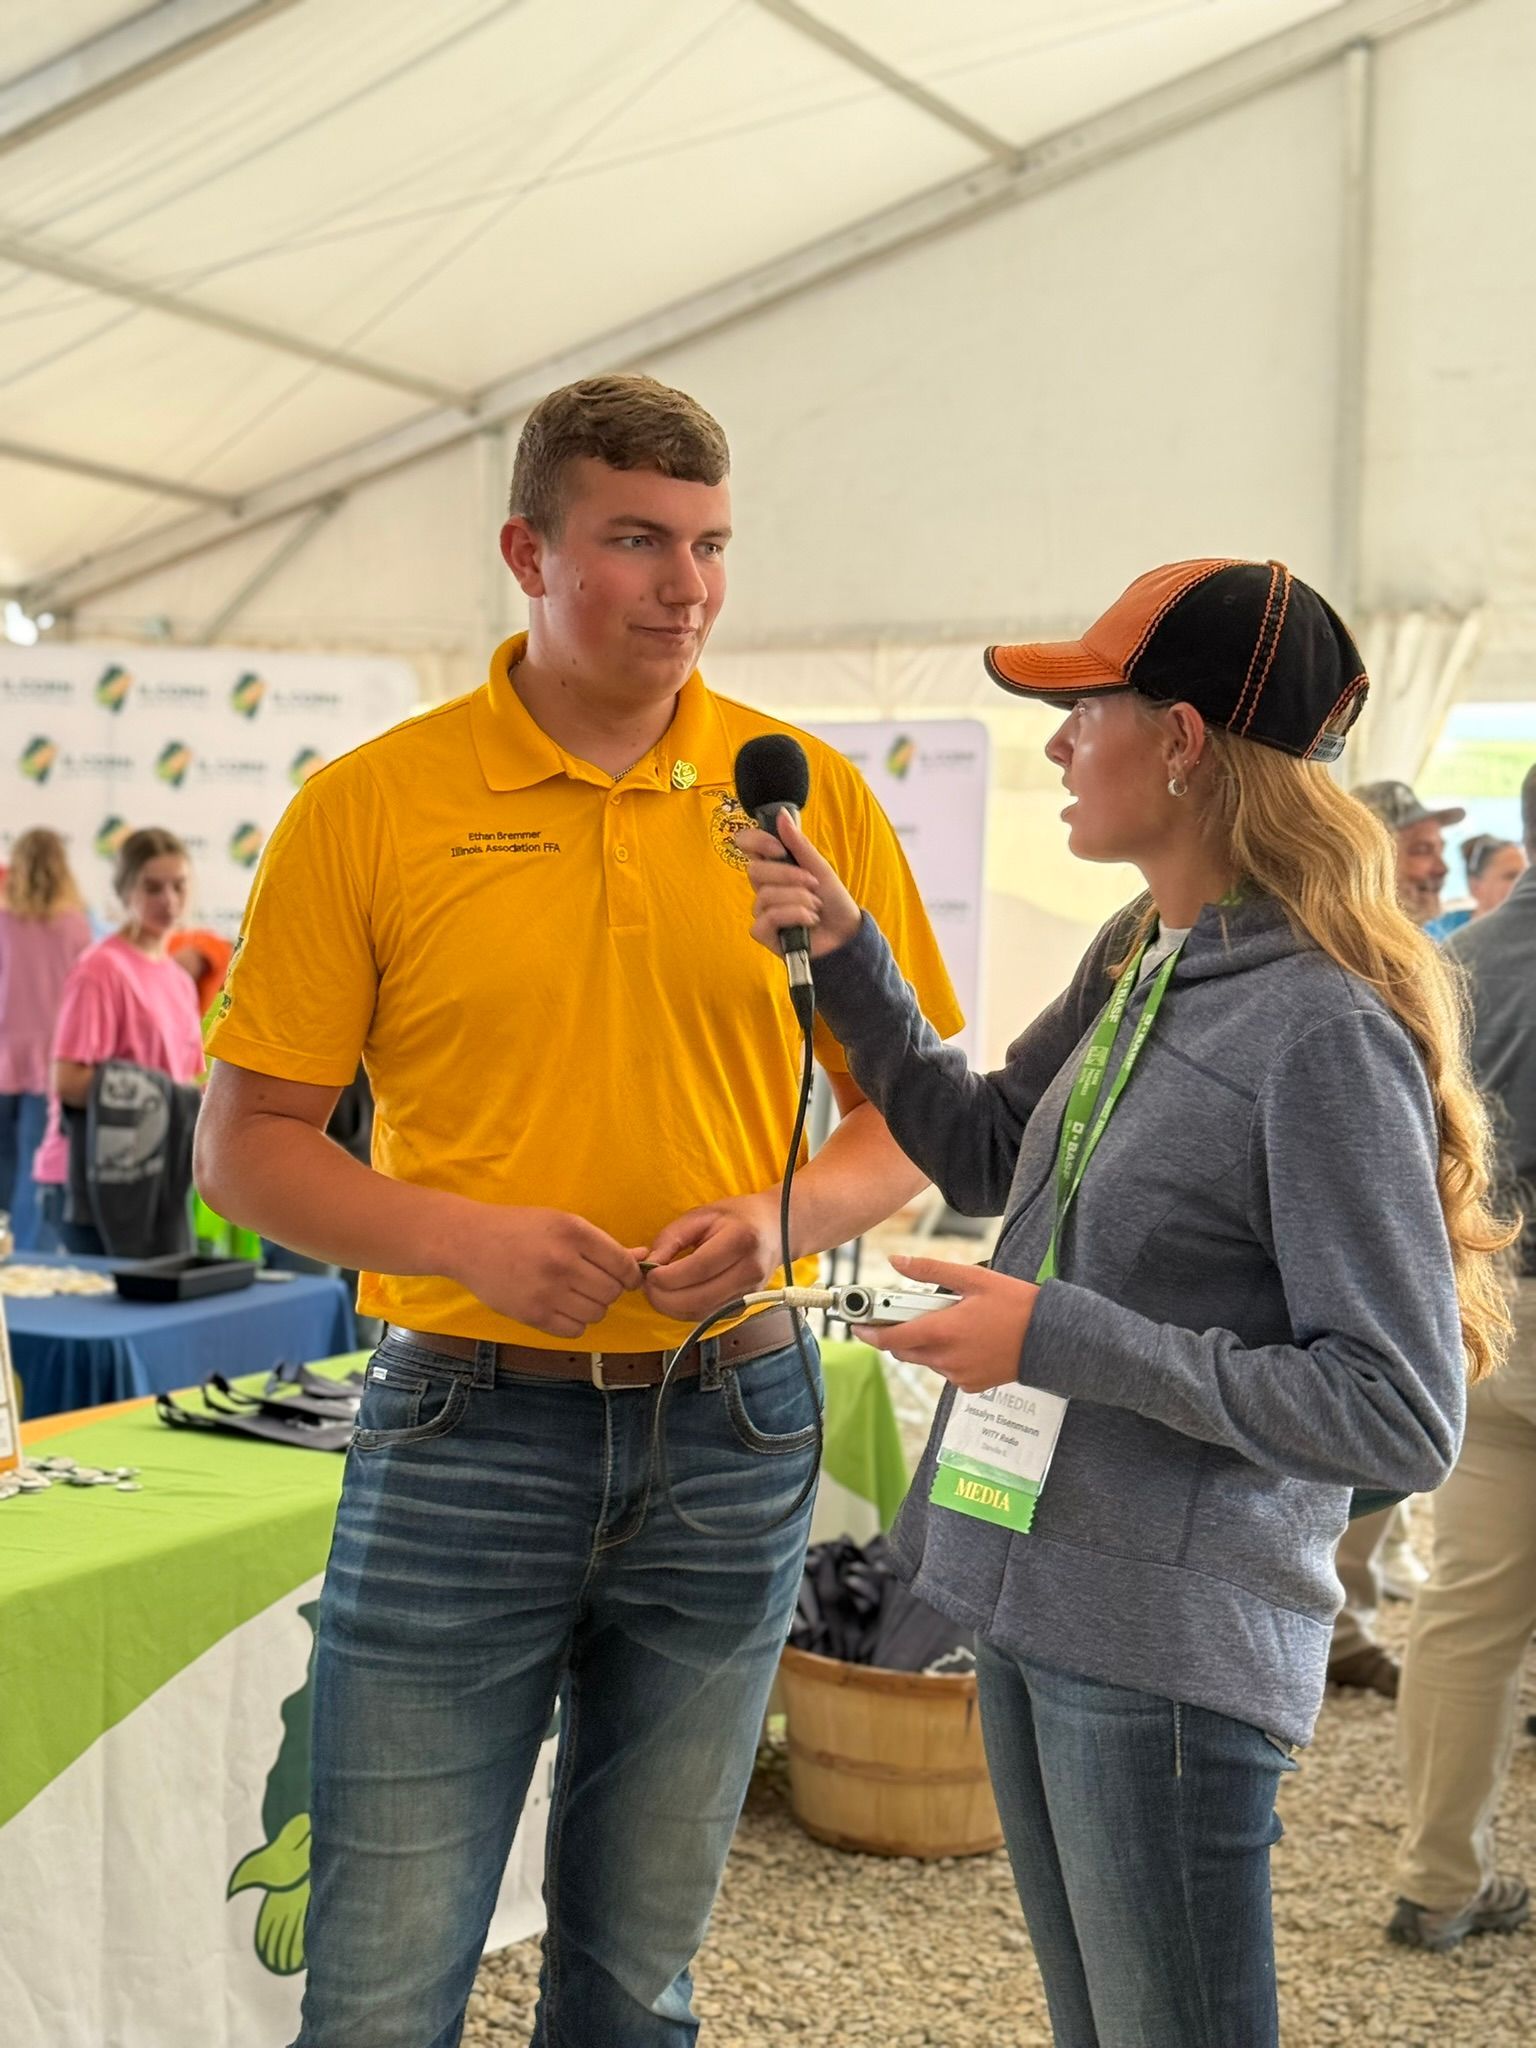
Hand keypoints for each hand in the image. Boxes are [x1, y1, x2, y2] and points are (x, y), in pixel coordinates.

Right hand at [448, 1205, 644, 1337]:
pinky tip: (561, 1307)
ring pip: (597, 1313)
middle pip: (612, 1292)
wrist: (469, 1242)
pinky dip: (574, 1322)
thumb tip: (643, 1258)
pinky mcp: (532, 1315)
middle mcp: (563, 1262)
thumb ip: (604, 1244)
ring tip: (574, 1293)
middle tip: (593, 1283)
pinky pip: (575, 1330)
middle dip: (609, 1290)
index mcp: (574, 1232)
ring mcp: (547, 1291)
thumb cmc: (520, 1228)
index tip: (623, 1277)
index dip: (630, 1275)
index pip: (623, 1265)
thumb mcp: (563, 1222)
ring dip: (592, 1306)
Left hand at [643, 1191, 785, 1321]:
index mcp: (741, 1240)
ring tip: (657, 1292)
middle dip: (664, 1298)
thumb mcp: (701, 1215)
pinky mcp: (745, 1307)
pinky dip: (685, 1311)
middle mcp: (750, 1270)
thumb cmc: (736, 1217)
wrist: (777, 1229)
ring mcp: (750, 1293)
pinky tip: (675, 1297)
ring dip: (671, 1308)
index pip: (698, 1268)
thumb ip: (671, 1238)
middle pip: (699, 1298)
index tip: (648, 1273)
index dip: (667, 1276)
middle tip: (647, 1286)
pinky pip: (708, 1317)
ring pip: (701, 1313)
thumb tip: (648, 1265)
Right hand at [739, 811, 861, 960]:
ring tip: (816, 906)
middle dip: (788, 875)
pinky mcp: (764, 933)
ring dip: (798, 899)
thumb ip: (799, 845)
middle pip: (754, 871)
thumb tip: (781, 815)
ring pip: (765, 896)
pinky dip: (793, 916)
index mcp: (774, 866)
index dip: (757, 842)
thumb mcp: (820, 868)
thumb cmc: (832, 900)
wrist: (846, 933)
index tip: (779, 849)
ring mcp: (762, 911)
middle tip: (813, 883)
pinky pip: (768, 918)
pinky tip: (808, 921)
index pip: (746, 845)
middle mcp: (763, 887)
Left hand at [852, 1255, 1039, 1393]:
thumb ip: (930, 1271)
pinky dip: (947, 1356)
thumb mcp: (973, 1278)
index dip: (869, 1332)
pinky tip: (967, 1339)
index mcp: (942, 1332)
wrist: (1052, 1338)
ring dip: (926, 1343)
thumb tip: (897, 1261)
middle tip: (905, 1314)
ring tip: (950, 1321)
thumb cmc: (1016, 1305)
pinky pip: (947, 1370)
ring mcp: (959, 1376)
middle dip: (897, 1334)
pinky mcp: (972, 1386)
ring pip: (926, 1360)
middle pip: (904, 1351)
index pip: (890, 1338)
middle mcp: (946, 1359)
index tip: (857, 1324)